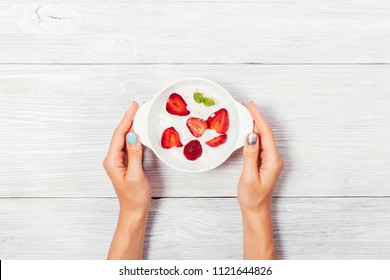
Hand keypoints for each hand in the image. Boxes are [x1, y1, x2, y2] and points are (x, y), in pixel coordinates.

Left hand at [103, 101, 150, 258]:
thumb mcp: (136, 175)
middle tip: (138, 106)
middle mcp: (113, 159)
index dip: (127, 119)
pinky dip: (134, 135)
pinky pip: (129, 145)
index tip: (134, 107)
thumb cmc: (134, 197)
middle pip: (120, 134)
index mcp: (112, 160)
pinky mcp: (126, 163)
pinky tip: (139, 130)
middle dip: (128, 119)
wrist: (134, 211)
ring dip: (131, 125)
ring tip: (139, 114)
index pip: (119, 135)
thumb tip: (133, 135)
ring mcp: (119, 160)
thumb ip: (134, 154)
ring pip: (124, 138)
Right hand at [238, 102, 282, 258]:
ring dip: (254, 126)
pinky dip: (253, 136)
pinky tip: (247, 131)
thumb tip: (251, 136)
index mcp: (273, 161)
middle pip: (266, 134)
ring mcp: (270, 161)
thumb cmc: (252, 198)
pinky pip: (260, 145)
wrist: (256, 212)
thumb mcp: (248, 177)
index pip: (266, 134)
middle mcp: (274, 159)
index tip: (251, 106)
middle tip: (245, 106)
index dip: (258, 118)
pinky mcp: (264, 163)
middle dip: (256, 119)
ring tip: (245, 115)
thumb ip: (250, 155)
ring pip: (263, 139)